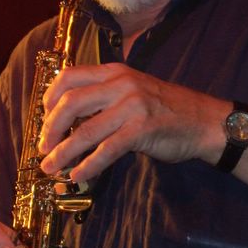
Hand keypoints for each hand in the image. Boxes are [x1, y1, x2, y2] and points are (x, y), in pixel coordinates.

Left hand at [39, 63, 227, 180]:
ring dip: (63, 152)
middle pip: (70, 103)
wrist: (204, 120)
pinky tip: (78, 175)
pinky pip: (107, 149)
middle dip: (50, 128)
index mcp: (114, 72)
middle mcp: (120, 84)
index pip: (69, 77)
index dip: (49, 97)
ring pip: (85, 130)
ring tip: (50, 167)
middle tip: (43, 147)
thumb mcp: (131, 91)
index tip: (43, 117)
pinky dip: (88, 165)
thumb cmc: (164, 108)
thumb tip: (66, 119)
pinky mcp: (142, 130)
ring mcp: (132, 106)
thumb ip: (103, 97)